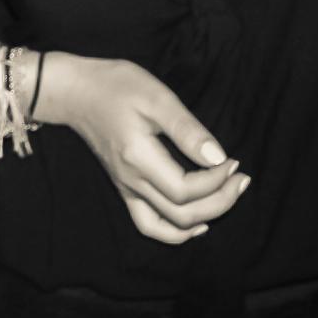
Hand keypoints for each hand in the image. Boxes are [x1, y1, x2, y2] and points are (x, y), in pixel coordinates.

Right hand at [43, 53, 250, 242]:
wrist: (77, 92)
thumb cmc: (115, 86)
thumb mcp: (156, 97)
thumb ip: (187, 130)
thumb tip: (218, 158)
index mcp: (138, 158)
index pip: (186, 190)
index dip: (217, 182)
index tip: (233, 161)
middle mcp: (131, 180)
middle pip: (182, 214)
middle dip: (221, 201)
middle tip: (240, 177)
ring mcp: (126, 188)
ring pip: (169, 226)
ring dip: (204, 218)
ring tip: (227, 196)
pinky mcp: (125, 188)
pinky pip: (149, 224)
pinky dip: (175, 231)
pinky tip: (197, 223)